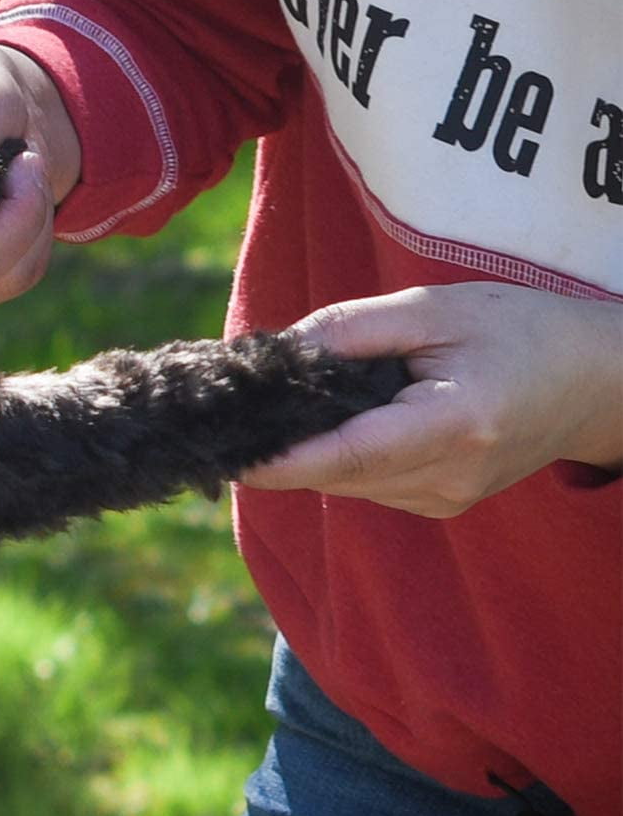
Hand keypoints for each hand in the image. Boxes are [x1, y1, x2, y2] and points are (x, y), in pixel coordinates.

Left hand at [240, 283, 622, 516]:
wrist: (595, 381)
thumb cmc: (519, 331)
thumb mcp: (433, 310)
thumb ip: (351, 331)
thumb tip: (276, 352)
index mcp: (455, 425)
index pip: (350, 454)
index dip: (283, 460)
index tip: (230, 452)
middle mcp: (450, 478)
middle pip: (338, 472)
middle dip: (284, 445)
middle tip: (239, 404)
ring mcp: (448, 500)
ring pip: (346, 483)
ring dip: (313, 448)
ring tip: (295, 399)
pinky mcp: (442, 505)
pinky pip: (368, 483)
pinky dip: (342, 454)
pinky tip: (342, 417)